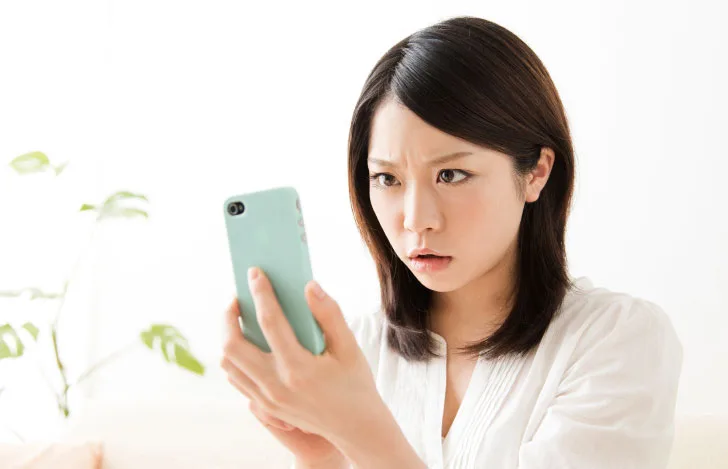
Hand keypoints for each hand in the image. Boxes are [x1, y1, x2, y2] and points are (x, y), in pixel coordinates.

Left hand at [220, 267, 383, 462]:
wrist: (355, 427)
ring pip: (229, 364)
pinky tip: (246, 342)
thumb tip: (310, 285)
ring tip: (238, 318)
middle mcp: (276, 385)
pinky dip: (234, 357)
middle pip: (233, 345)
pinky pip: (237, 378)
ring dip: (228, 336)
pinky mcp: (265, 406)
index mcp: (299, 368)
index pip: (270, 321)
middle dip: (229, 316)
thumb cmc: (355, 383)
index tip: (255, 273)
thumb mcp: (349, 347)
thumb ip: (329, 314)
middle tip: (238, 299)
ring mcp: (267, 399)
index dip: (261, 293)